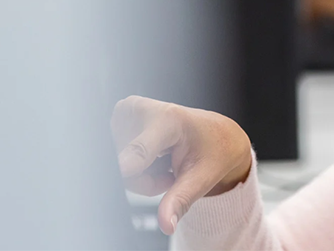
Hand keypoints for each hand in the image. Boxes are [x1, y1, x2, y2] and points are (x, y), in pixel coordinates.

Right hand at [111, 96, 252, 234]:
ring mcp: (129, 110)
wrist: (217, 133)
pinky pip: (117, 157)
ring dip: (141, 175)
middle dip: (145, 181)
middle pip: (126, 168)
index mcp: (169, 119)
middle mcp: (143, 109)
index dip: (126, 168)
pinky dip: (136, 166)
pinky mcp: (120, 114)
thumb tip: (166, 224)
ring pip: (119, 165)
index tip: (120, 172)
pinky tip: (155, 156)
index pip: (138, 152)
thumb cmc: (212, 150)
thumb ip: (180, 200)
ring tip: (165, 164)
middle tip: (170, 174)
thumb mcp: (203, 178)